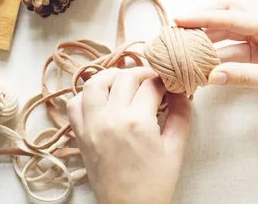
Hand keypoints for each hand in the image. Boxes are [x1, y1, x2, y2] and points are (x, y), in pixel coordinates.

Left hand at [67, 67, 190, 203]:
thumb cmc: (154, 184)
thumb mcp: (175, 149)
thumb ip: (181, 114)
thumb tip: (182, 90)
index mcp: (137, 122)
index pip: (152, 84)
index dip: (165, 80)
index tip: (171, 84)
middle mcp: (110, 118)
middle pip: (125, 77)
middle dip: (143, 74)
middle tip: (153, 83)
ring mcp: (91, 125)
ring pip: (95, 82)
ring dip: (112, 77)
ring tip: (126, 84)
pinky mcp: (80, 134)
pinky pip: (75, 103)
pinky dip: (87, 95)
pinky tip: (103, 100)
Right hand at [175, 3, 257, 134]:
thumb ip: (242, 76)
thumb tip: (210, 75)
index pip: (229, 17)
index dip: (201, 18)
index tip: (177, 19)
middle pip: (227, 12)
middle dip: (201, 18)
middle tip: (177, 29)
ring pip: (230, 28)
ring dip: (208, 35)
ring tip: (184, 45)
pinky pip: (237, 44)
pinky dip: (220, 50)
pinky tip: (205, 60)